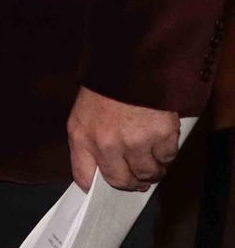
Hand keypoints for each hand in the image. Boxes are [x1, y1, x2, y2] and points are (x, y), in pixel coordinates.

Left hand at [66, 86, 180, 191]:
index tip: (105, 187)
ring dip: (152, 169)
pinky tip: (160, 139)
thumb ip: (88, 142)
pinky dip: (166, 153)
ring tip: (150, 154)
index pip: (83, 177)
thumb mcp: (83, 112)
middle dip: (130, 181)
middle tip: (137, 174)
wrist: (130, 60)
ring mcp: (134, 141)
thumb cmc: (106, 86)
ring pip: (147, 174)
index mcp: (80, 135)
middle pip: (120, 182)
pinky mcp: (160, 136)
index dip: (96, 187)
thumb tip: (99, 171)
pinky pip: (167, 159)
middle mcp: (105, 143)